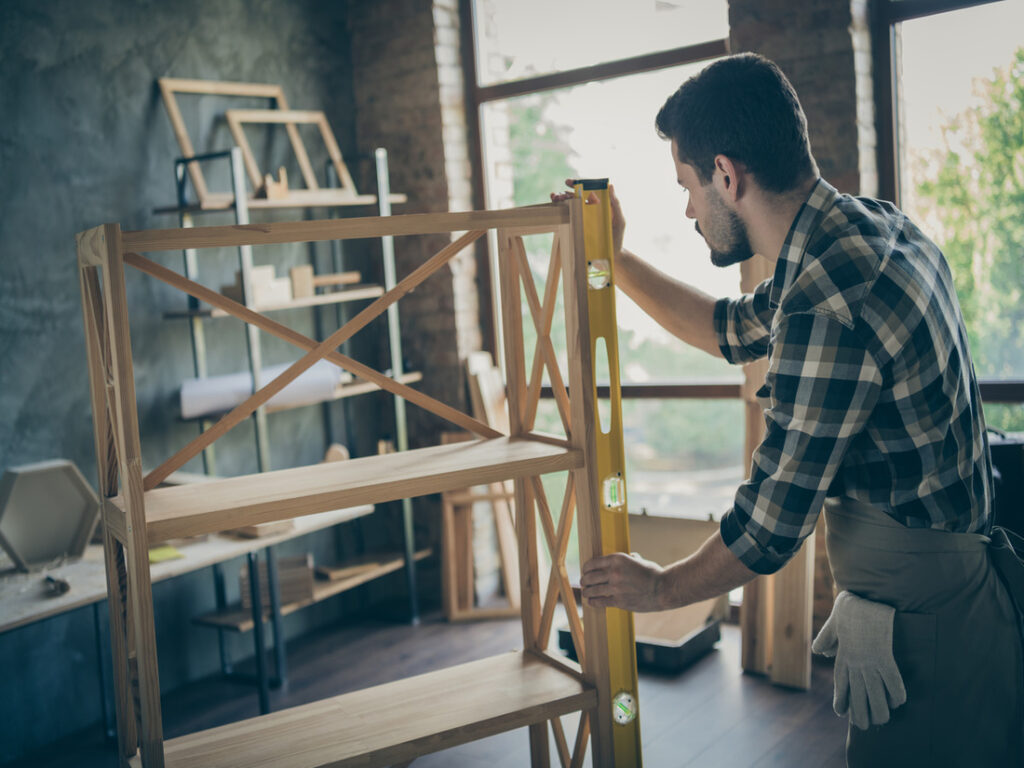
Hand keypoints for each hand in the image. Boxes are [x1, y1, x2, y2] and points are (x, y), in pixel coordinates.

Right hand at [550, 179, 625, 256]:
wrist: (611, 256)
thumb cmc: (617, 237)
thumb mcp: (620, 220)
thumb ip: (616, 205)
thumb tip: (610, 186)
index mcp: (598, 205)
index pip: (586, 191)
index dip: (577, 184)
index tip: (569, 182)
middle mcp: (588, 210)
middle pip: (574, 198)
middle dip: (565, 194)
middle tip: (559, 195)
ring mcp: (581, 220)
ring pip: (568, 207)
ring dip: (559, 201)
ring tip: (555, 200)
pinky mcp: (576, 229)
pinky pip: (566, 219)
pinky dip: (559, 212)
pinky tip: (555, 209)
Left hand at [579, 552, 664, 611]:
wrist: (663, 589)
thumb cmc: (653, 574)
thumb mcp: (639, 561)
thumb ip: (630, 559)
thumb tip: (629, 556)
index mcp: (617, 559)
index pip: (592, 563)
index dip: (586, 568)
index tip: (585, 571)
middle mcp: (614, 572)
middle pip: (589, 577)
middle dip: (584, 580)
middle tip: (583, 583)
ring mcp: (615, 587)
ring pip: (592, 590)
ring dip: (587, 592)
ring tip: (586, 593)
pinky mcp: (618, 601)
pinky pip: (600, 601)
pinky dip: (593, 602)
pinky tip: (591, 602)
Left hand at [812, 591, 906, 729]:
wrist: (863, 598)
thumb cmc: (849, 609)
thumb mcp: (831, 624)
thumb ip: (825, 639)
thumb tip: (820, 652)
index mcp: (843, 656)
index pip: (842, 683)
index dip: (842, 699)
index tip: (842, 713)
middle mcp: (856, 663)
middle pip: (858, 693)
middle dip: (861, 711)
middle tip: (864, 726)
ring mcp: (871, 661)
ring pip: (875, 692)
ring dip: (879, 708)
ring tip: (883, 721)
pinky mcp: (885, 656)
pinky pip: (892, 679)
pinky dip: (895, 691)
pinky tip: (898, 703)